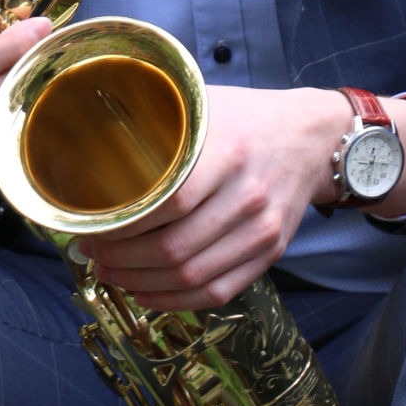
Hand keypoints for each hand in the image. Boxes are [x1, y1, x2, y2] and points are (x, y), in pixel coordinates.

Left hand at [78, 85, 340, 310]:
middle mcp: (248, 197)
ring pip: (192, 277)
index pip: (167, 204)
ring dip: (141, 283)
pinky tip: (145, 293)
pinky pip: (218, 291)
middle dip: (123, 260)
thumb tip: (93, 137)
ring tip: (110, 273)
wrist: (313, 138)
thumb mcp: (203, 105)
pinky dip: (176, 300)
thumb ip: (158, 122)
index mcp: (227, 154)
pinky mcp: (270, 253)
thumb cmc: (247, 117)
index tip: (92, 226)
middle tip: (93, 254)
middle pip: (175, 248)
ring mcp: (262, 230)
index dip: (124, 225)